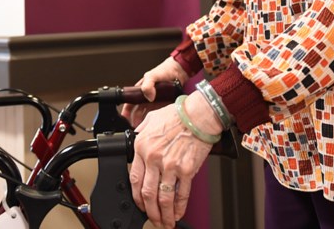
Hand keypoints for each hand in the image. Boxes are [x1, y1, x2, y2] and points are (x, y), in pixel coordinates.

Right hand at [121, 57, 189, 126]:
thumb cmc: (165, 71)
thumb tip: (148, 96)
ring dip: (144, 123)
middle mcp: (146, 98)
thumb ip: (148, 85)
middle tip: (136, 129)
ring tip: (145, 131)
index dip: (126, 112)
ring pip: (146, 116)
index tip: (124, 120)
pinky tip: (155, 127)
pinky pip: (157, 116)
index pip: (129, 104)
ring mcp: (154, 103)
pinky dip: (154, 122)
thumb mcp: (153, 76)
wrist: (179, 71)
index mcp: (140, 91)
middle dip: (134, 121)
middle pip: (136, 113)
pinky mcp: (163, 106)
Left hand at [129, 93, 218, 227]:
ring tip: (165, 222)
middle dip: (149, 211)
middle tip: (152, 219)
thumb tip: (136, 139)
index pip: (134, 179)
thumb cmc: (178, 114)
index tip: (139, 204)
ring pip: (163, 198)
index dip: (136, 196)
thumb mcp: (151, 119)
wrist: (199, 114)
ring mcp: (170, 166)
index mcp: (142, 147)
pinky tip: (178, 213)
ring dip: (164, 214)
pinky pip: (182, 194)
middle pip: (147, 193)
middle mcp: (154, 158)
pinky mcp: (187, 170)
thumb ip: (141, 132)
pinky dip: (179, 207)